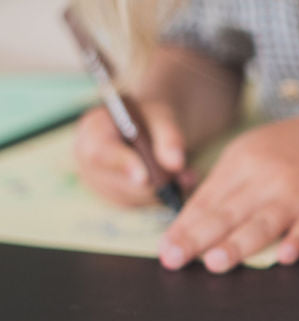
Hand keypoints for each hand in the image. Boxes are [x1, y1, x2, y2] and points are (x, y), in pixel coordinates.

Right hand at [74, 101, 193, 205]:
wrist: (150, 125)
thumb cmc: (152, 115)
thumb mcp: (164, 116)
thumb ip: (170, 136)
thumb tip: (176, 164)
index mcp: (93, 131)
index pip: (99, 152)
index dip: (122, 165)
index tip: (145, 177)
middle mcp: (88, 161)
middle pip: (117, 182)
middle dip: (153, 183)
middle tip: (185, 177)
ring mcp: (100, 183)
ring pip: (132, 198)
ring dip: (163, 190)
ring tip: (187, 177)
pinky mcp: (116, 197)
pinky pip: (140, 204)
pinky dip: (162, 196)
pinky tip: (179, 183)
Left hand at [158, 107, 298, 272]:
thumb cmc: (280, 149)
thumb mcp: (243, 153)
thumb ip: (219, 185)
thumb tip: (186, 223)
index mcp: (240, 164)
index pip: (207, 200)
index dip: (184, 225)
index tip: (166, 248)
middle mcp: (264, 179)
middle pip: (228, 213)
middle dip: (199, 237)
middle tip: (175, 259)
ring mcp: (291, 195)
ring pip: (263, 223)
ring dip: (239, 243)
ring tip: (216, 262)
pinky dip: (298, 240)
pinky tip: (285, 255)